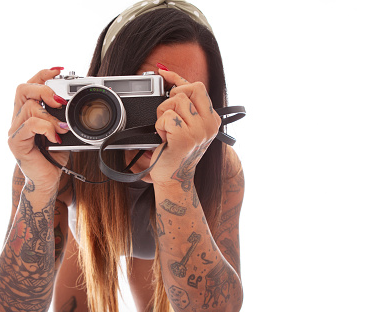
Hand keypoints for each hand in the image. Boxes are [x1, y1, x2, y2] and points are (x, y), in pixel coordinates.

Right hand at [8, 68, 70, 190]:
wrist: (47, 181)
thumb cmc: (53, 157)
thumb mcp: (62, 132)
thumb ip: (64, 118)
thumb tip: (76, 105)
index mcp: (28, 112)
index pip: (30, 85)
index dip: (42, 74)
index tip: (59, 70)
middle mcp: (18, 118)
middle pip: (22, 89)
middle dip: (43, 89)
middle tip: (59, 101)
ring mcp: (15, 130)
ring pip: (29, 107)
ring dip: (50, 116)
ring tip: (61, 129)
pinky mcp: (16, 142)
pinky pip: (30, 125)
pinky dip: (46, 128)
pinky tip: (55, 137)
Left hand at [150, 69, 220, 188]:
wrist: (173, 179)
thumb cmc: (176, 153)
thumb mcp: (185, 125)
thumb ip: (183, 102)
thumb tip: (167, 74)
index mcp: (212, 120)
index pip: (197, 87)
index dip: (178, 79)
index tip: (164, 74)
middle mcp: (209, 125)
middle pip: (188, 90)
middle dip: (171, 99)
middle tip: (168, 117)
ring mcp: (199, 132)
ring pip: (175, 102)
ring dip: (163, 116)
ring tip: (166, 132)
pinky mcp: (185, 138)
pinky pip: (166, 117)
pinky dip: (159, 127)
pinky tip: (163, 139)